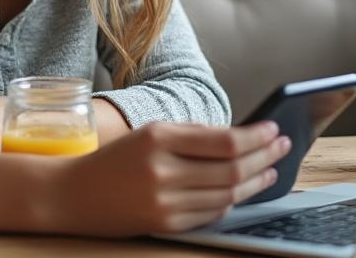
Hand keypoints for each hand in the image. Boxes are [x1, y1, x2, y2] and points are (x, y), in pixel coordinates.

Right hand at [46, 121, 290, 235]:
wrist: (72, 195)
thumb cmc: (115, 159)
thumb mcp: (151, 134)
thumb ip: (193, 135)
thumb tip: (241, 138)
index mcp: (159, 138)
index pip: (224, 141)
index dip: (256, 137)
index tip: (274, 129)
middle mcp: (161, 171)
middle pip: (231, 169)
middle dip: (264, 157)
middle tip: (283, 148)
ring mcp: (163, 202)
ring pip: (225, 194)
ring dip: (254, 182)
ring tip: (271, 170)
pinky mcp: (163, 225)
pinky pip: (209, 214)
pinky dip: (230, 201)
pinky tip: (242, 190)